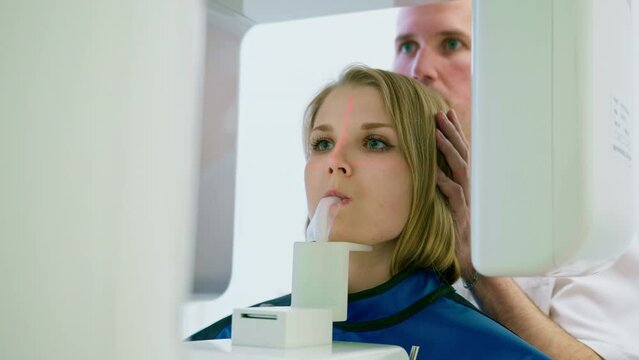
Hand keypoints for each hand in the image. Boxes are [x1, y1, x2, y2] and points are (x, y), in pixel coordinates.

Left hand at [435, 110, 472, 279]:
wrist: (474, 260)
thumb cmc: (461, 233)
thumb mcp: (453, 205)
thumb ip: (447, 187)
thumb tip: (433, 170)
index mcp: (470, 182)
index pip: (463, 152)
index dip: (455, 132)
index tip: (447, 113)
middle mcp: (472, 187)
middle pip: (463, 153)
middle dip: (452, 132)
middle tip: (440, 113)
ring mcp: (470, 198)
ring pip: (460, 168)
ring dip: (447, 149)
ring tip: (434, 132)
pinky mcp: (464, 213)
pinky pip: (454, 193)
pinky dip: (443, 180)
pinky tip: (432, 170)